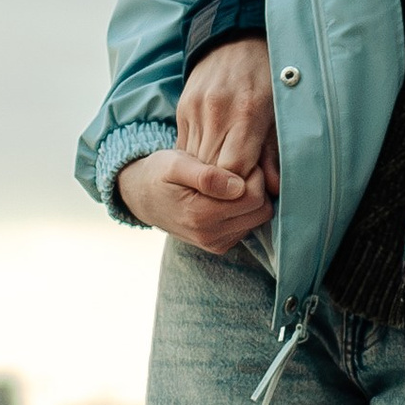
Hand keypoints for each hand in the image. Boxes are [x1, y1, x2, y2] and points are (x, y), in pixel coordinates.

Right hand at [117, 145, 273, 252]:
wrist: (142, 197)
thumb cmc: (159, 173)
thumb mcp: (175, 164)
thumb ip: (206, 176)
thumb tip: (239, 187)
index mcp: (200, 215)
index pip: (255, 198)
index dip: (254, 174)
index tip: (238, 160)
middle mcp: (210, 236)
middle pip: (261, 211)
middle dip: (257, 187)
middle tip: (239, 169)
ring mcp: (215, 244)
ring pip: (258, 219)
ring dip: (252, 199)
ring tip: (230, 181)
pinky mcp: (219, 245)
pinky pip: (248, 226)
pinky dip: (244, 210)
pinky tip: (227, 195)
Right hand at [176, 36, 279, 207]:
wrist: (236, 37)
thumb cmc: (269, 76)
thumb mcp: (279, 112)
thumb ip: (273, 152)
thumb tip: (272, 188)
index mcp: (246, 113)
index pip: (235, 169)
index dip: (242, 188)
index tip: (252, 192)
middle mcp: (215, 112)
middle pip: (213, 169)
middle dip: (225, 188)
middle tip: (240, 192)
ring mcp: (194, 109)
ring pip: (196, 160)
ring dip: (210, 176)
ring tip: (225, 182)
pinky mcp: (183, 108)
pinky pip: (187, 146)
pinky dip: (199, 160)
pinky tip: (212, 162)